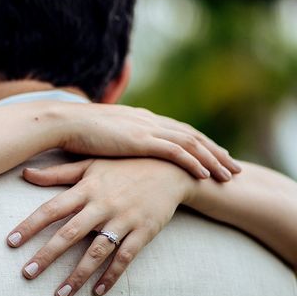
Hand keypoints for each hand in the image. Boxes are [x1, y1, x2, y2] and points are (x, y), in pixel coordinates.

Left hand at [7, 158, 194, 295]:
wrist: (170, 168)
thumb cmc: (123, 166)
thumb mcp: (90, 164)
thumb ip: (57, 173)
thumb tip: (24, 173)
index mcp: (86, 188)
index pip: (51, 209)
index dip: (30, 225)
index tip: (10, 242)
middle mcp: (102, 204)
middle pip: (69, 234)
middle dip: (46, 256)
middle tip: (26, 275)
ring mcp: (123, 219)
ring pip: (96, 251)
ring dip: (77, 275)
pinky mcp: (143, 231)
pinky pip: (125, 257)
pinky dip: (111, 276)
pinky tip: (97, 292)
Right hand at [58, 103, 239, 181]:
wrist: (63, 123)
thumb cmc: (75, 133)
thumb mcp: (101, 137)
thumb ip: (114, 143)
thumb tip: (116, 156)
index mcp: (140, 120)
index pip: (178, 131)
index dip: (199, 144)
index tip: (214, 156)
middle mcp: (149, 121)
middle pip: (192, 135)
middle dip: (215, 151)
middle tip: (233, 166)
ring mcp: (146, 129)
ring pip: (190, 143)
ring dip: (212, 159)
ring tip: (228, 175)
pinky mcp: (141, 140)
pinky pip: (175, 152)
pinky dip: (193, 162)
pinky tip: (205, 175)